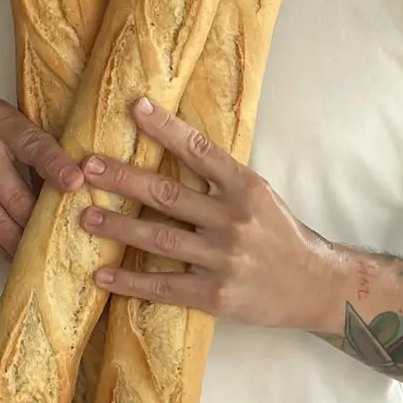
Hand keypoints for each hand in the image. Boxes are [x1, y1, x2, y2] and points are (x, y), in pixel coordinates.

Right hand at [0, 99, 83, 261]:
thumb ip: (30, 143)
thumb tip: (71, 181)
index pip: (31, 144)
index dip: (55, 165)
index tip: (75, 183)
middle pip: (17, 196)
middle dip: (42, 218)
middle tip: (65, 230)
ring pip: (0, 221)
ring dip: (24, 239)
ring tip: (43, 247)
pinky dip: (2, 246)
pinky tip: (16, 251)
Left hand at [79, 98, 338, 329]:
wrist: (317, 286)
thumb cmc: (282, 235)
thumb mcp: (260, 196)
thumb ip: (221, 179)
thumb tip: (174, 147)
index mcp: (245, 188)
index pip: (200, 150)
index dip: (166, 128)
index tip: (136, 107)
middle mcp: (234, 220)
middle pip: (167, 195)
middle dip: (123, 180)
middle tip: (87, 168)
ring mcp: (224, 259)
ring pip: (159, 239)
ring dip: (118, 227)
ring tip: (85, 217)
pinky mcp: (217, 295)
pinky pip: (165, 286)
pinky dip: (130, 282)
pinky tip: (102, 275)